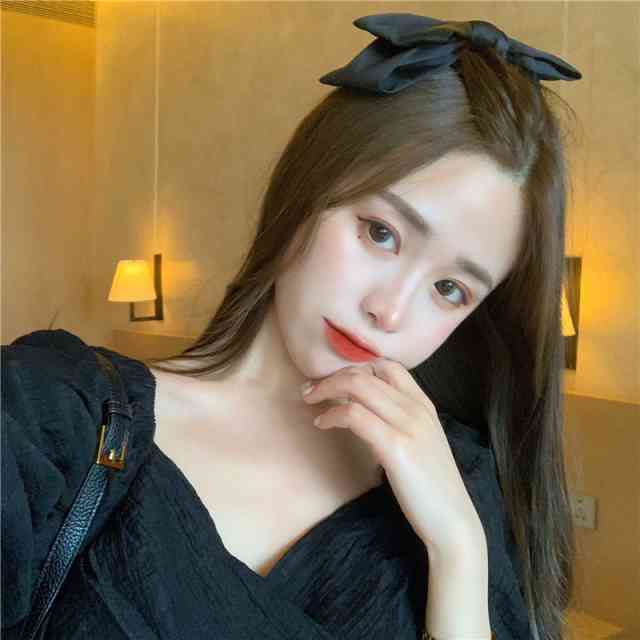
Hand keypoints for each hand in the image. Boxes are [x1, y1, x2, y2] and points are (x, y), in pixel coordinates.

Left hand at [301, 358, 485, 554]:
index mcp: (424, 404)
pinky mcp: (396, 446)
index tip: (333, 381)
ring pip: (357, 386)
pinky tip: (322, 424)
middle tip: (310, 390)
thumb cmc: (431, 486)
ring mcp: (408, 425)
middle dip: (331, 377)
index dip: (355, 367)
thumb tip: (361, 408)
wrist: (453, 521)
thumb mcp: (419, 442)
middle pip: (365, 373)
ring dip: (326, 389)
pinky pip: (354, 415)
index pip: (387, 365)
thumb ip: (398, 421)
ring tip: (310, 401)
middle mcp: (417, 408)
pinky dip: (332, 414)